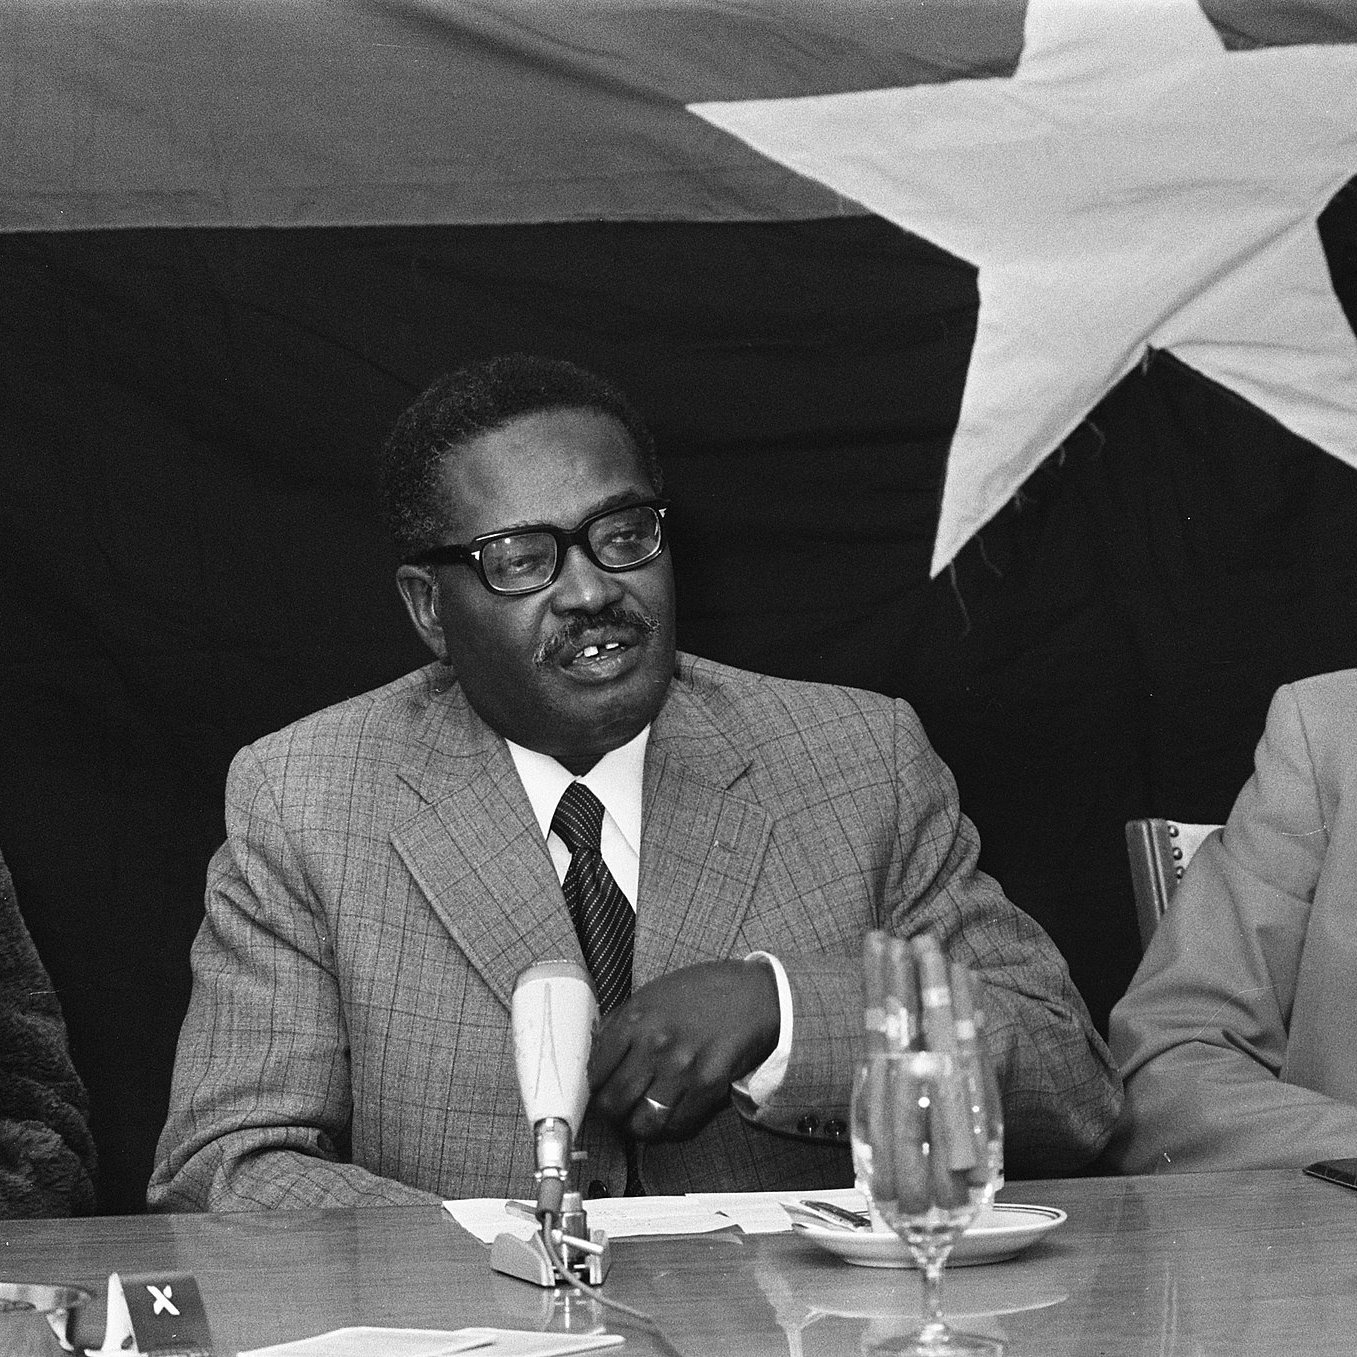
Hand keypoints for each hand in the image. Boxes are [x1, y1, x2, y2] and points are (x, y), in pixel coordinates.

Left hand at [587, 960, 779, 1141]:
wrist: (754, 995)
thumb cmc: (704, 992)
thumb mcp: (653, 994)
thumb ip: (622, 1023)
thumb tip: (596, 1053)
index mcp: (636, 1018)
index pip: (595, 1071)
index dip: (593, 1088)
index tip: (600, 1090)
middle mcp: (655, 1045)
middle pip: (613, 1103)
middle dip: (611, 1113)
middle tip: (617, 1110)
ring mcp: (682, 1068)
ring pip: (642, 1124)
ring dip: (637, 1127)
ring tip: (640, 1119)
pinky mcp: (709, 1086)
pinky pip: (678, 1126)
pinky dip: (669, 1129)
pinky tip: (670, 1116)